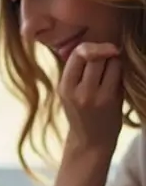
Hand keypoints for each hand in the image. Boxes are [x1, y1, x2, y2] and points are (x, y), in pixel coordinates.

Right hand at [58, 41, 123, 155]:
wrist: (91, 142)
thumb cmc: (82, 113)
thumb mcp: (70, 93)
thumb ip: (76, 70)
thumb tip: (88, 44)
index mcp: (64, 87)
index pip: (78, 53)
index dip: (91, 47)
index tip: (98, 53)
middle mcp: (76, 91)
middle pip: (95, 54)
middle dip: (105, 53)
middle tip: (107, 62)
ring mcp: (93, 96)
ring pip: (110, 61)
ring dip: (115, 62)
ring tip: (111, 74)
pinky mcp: (110, 100)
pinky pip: (119, 73)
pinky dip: (121, 73)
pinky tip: (117, 82)